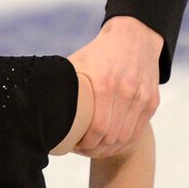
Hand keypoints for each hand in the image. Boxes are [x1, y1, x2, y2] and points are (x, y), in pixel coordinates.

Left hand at [68, 16, 161, 156]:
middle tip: (81, 150)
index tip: (72, 146)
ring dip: (108, 150)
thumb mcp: (78, 63)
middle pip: (111, 137)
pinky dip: (123, 143)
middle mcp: (127, 92)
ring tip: (94, 149)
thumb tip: (36, 103)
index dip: (84, 145)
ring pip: (125, 138)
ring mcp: (142, 97)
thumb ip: (61, 84)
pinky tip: (110, 144)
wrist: (134, 37)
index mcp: (105, 84)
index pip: (97, 129)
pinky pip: (137, 132)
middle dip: (94, 150)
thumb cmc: (99, 53)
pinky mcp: (152, 101)